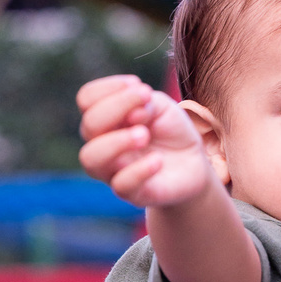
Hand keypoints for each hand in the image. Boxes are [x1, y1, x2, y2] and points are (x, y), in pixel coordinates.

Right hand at [78, 75, 214, 207]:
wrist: (194, 164)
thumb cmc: (171, 131)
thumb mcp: (163, 107)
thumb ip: (145, 103)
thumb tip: (132, 114)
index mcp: (106, 118)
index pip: (87, 98)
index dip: (108, 88)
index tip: (140, 88)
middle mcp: (101, 143)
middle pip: (89, 125)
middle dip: (116, 110)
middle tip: (147, 110)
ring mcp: (113, 170)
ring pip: (91, 158)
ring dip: (117, 142)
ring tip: (144, 135)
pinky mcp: (131, 193)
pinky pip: (121, 185)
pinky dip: (138, 171)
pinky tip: (157, 161)